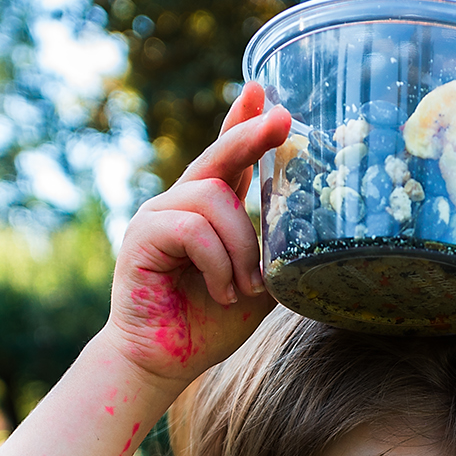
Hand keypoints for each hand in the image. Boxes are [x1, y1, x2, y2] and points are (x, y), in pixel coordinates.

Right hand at [104, 83, 290, 387]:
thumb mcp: (256, 289)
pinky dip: (217, 262)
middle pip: (218, 156)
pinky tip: (221, 290)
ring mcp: (157, 216)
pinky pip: (193, 229)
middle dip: (251, 135)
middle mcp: (180, 204)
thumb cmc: (208, 326)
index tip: (265, 93)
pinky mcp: (142, 236)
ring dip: (240, 247)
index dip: (243, 124)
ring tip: (242, 288)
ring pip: (213, 199)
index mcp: (206, 211)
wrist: (164, 362)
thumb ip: (273, 257)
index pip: (226, 157)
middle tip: (282, 118)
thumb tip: (313, 237)